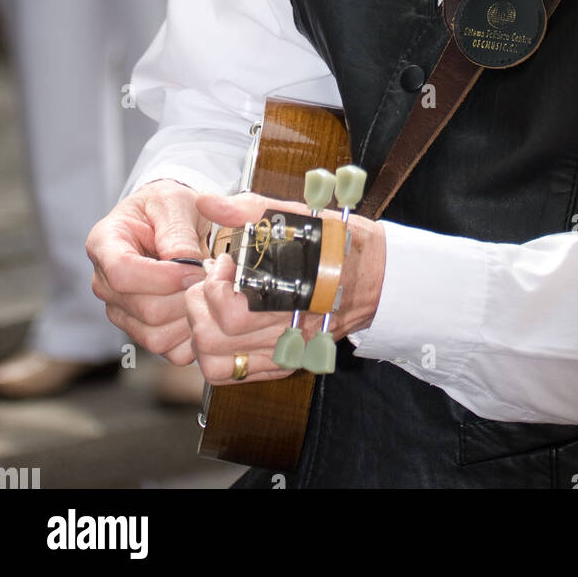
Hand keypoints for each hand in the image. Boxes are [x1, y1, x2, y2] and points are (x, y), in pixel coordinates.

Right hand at [86, 179, 209, 365]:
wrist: (167, 220)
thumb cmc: (167, 207)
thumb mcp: (174, 203)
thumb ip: (178, 232)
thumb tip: (187, 265)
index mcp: (104, 243)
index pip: (122, 272)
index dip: (162, 276)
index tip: (195, 268)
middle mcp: (105, 283)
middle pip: (144, 308)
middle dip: (186, 294)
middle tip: (212, 276)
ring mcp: (120, 311)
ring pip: (156, 335)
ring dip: (192, 315)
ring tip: (207, 289)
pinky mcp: (139, 332)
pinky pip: (167, 350)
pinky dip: (191, 335)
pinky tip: (201, 308)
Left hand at [185, 190, 386, 386]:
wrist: (377, 276)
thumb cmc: (341, 243)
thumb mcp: (299, 216)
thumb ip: (250, 209)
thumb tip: (208, 202)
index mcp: (292, 292)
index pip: (232, 309)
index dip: (215, 284)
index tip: (224, 262)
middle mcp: (288, 330)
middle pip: (216, 338)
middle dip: (200, 305)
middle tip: (214, 282)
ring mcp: (285, 351)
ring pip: (217, 362)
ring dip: (202, 333)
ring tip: (213, 306)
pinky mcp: (285, 362)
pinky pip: (234, 374)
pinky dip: (217, 355)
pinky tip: (224, 328)